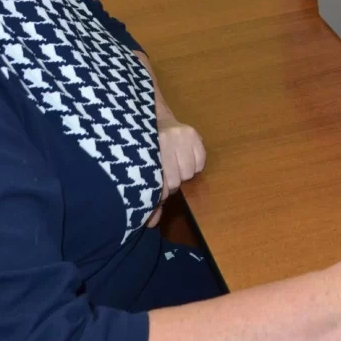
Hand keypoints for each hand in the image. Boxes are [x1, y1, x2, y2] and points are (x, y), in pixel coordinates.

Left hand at [147, 97, 206, 226]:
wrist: (148, 118)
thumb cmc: (142, 150)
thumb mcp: (139, 172)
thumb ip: (147, 198)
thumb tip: (152, 223)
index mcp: (147, 151)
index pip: (159, 186)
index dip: (159, 194)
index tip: (156, 190)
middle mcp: (165, 141)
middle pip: (175, 182)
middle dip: (170, 184)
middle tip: (165, 177)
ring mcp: (181, 136)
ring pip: (188, 173)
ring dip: (182, 174)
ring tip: (174, 166)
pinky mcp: (194, 134)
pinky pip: (200, 163)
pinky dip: (194, 165)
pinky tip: (184, 158)